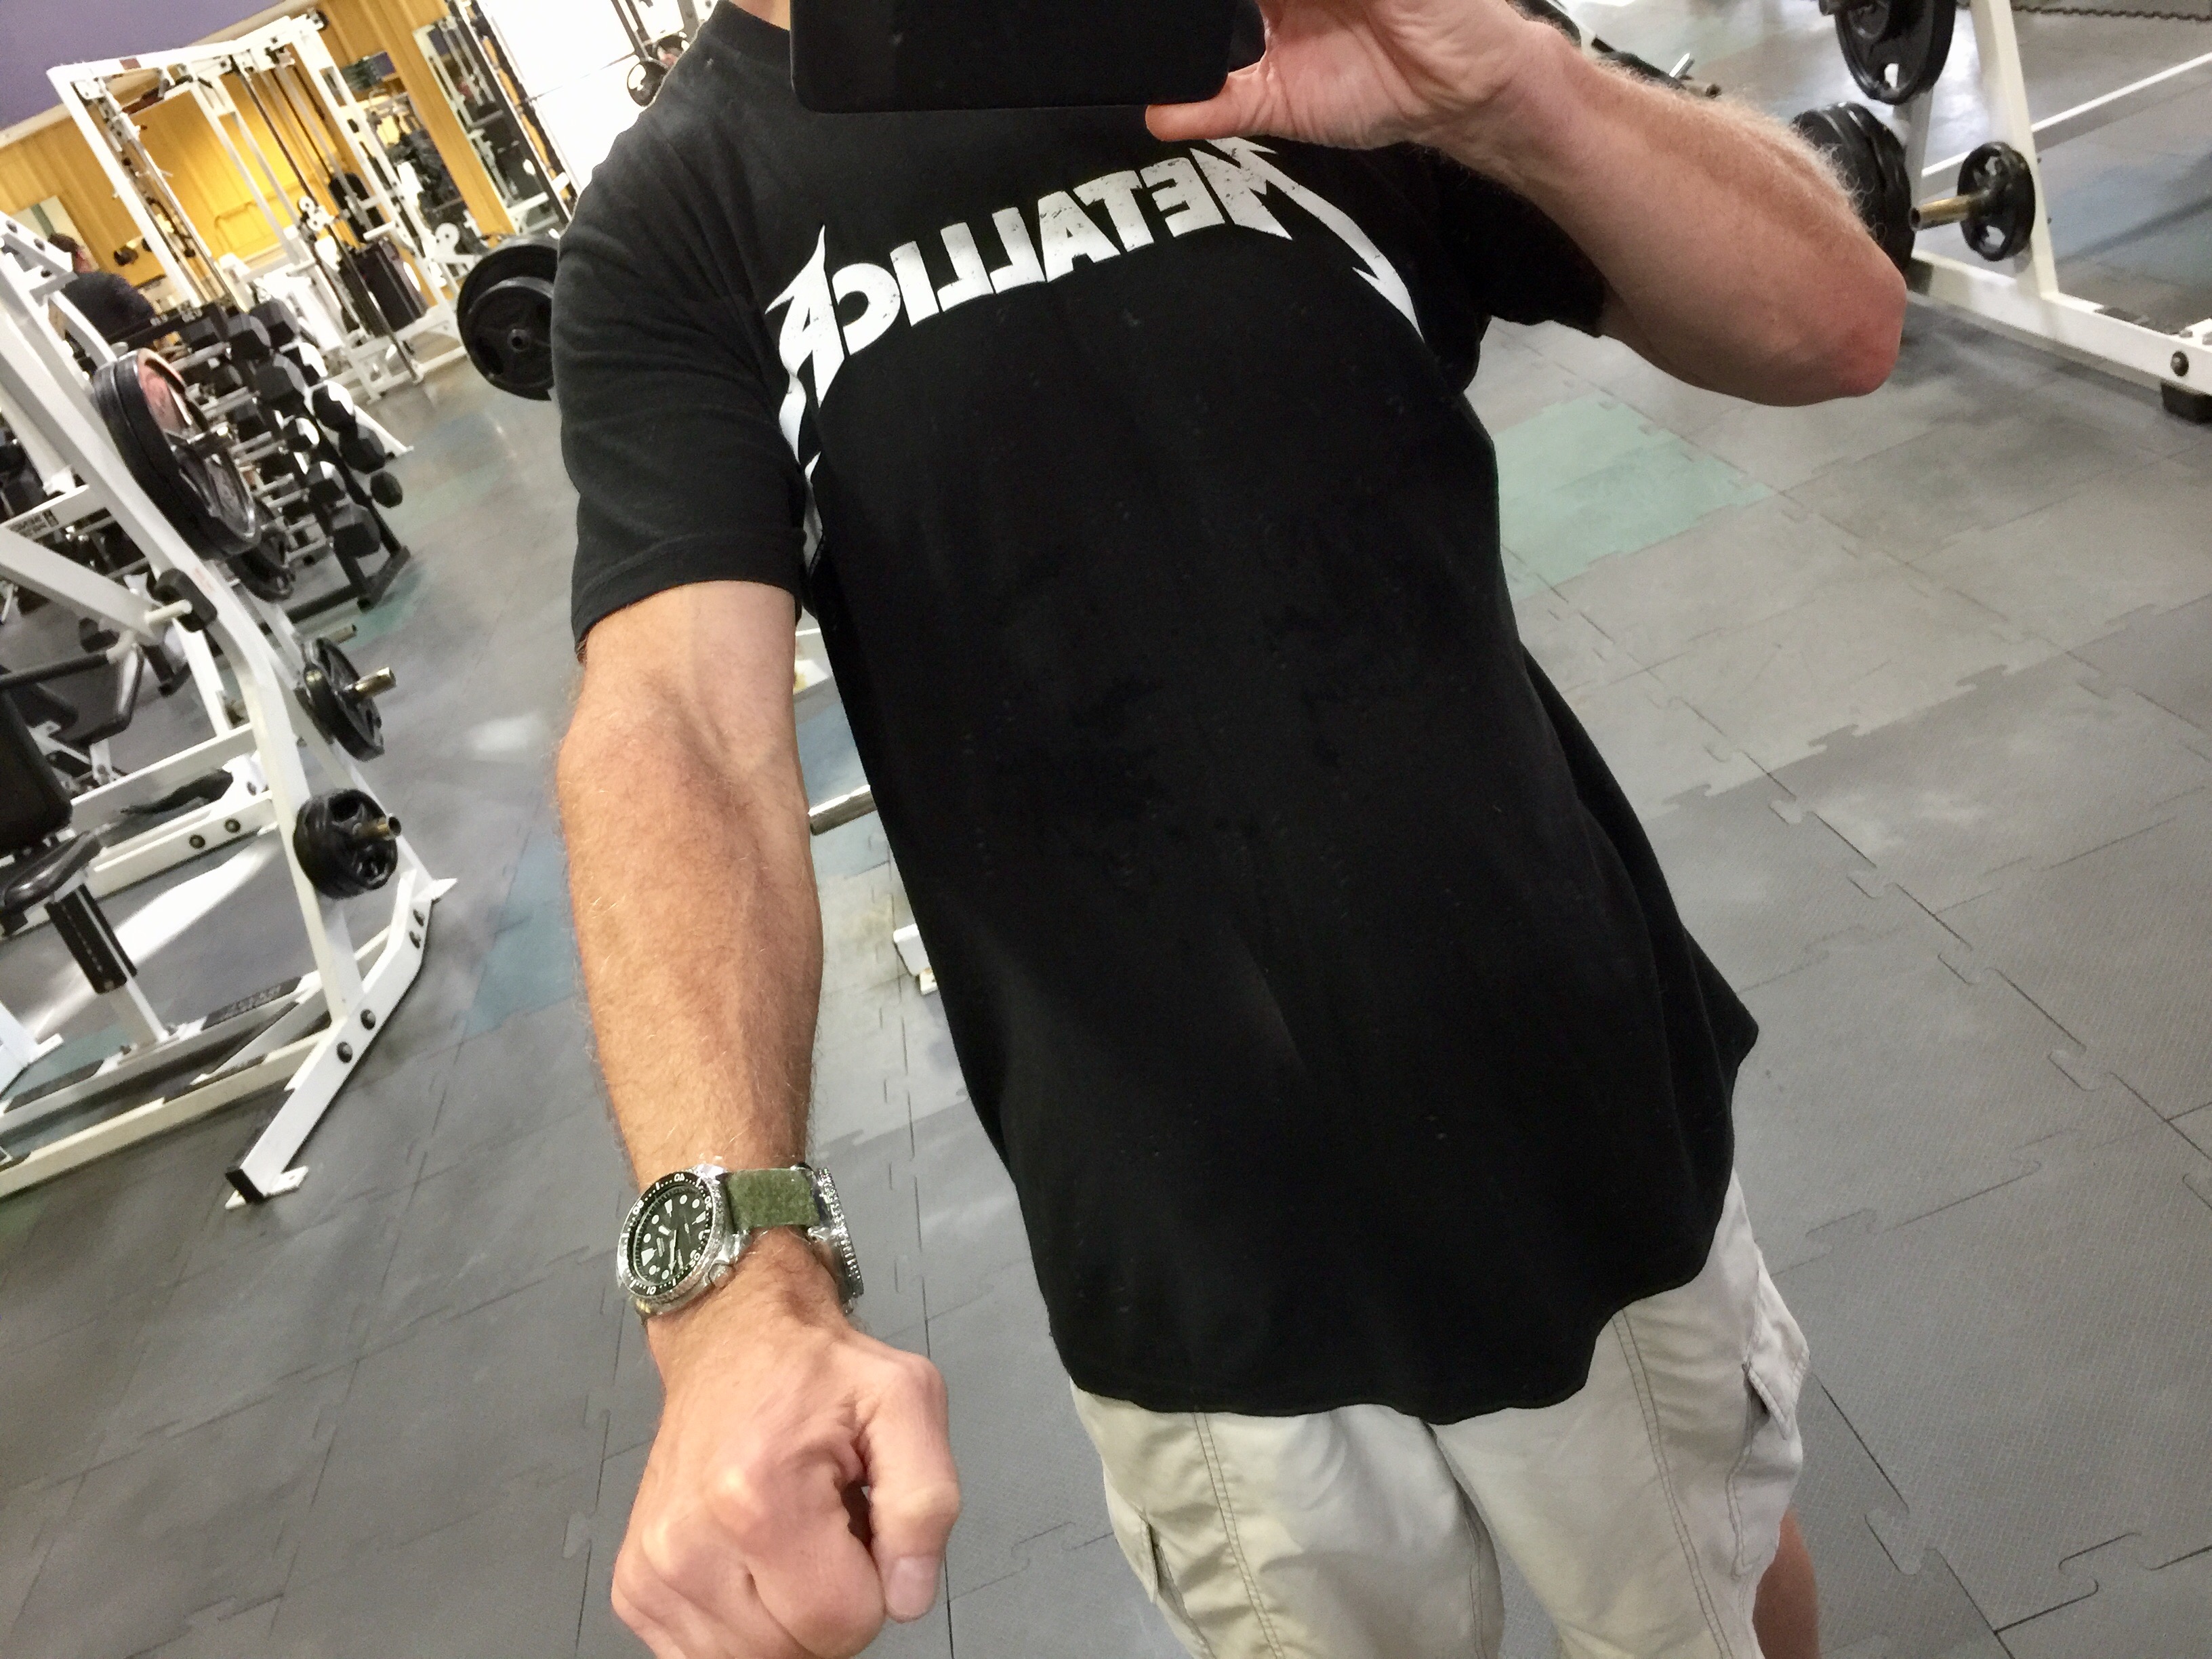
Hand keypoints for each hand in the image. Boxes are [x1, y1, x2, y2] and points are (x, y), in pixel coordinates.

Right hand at [613, 1232, 961, 1657]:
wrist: (733, 1339)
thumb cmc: (817, 1370)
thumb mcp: (907, 1402)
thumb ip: (926, 1502)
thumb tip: (907, 1595)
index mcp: (758, 1497)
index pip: (843, 1624)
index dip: (873, 1581)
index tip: (859, 1522)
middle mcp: (688, 1543)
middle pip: (796, 1652)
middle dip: (830, 1599)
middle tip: (825, 1522)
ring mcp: (653, 1571)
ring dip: (785, 1613)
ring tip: (789, 1534)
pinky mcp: (635, 1588)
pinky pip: (706, 1656)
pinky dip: (743, 1624)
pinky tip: (751, 1559)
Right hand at [1148, 0, 1567, 151]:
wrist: (1468, 82)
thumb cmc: (1443, 4)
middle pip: (1212, 2)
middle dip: (1186, 8)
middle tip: (1157, 4)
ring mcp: (1266, 50)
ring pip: (1202, 45)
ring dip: (1173, 48)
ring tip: (1151, 42)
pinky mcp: (1272, 103)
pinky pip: (1218, 107)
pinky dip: (1188, 112)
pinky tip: (1166, 111)